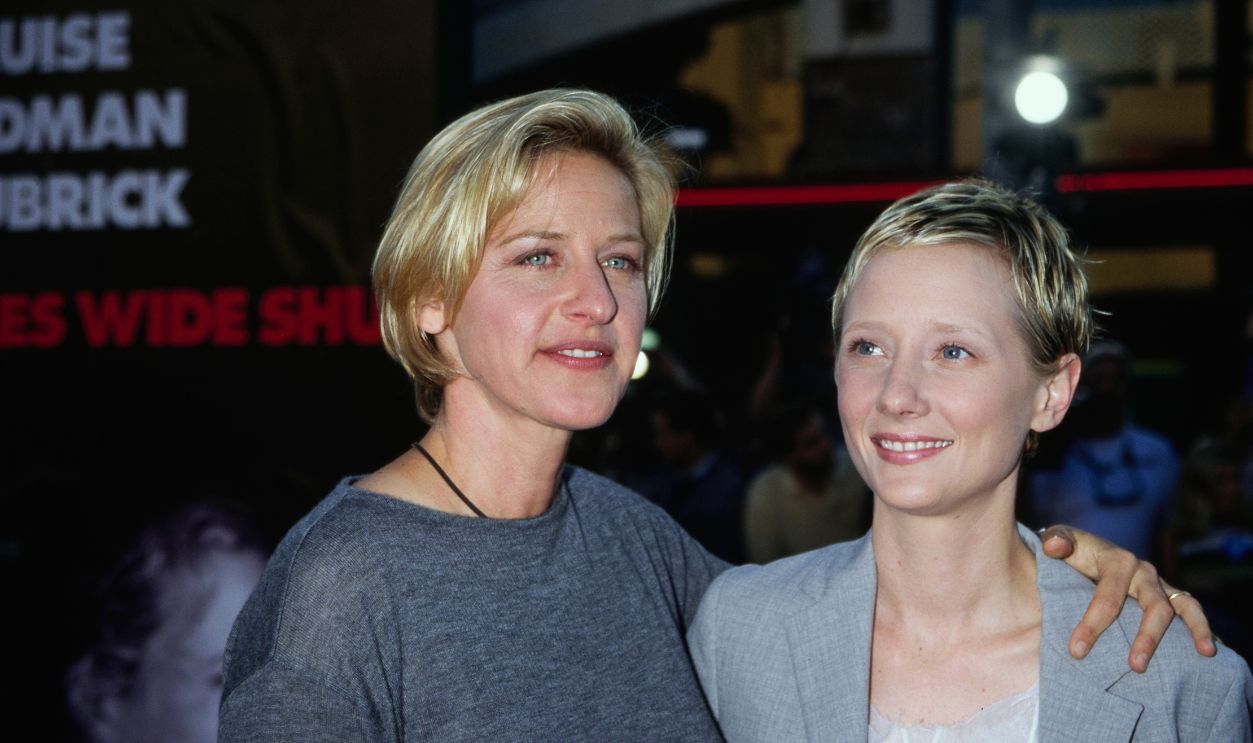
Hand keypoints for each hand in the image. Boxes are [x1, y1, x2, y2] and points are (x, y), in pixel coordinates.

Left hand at [1040, 524, 1216, 671]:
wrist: (1087, 550)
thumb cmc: (1071, 551)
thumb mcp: (1059, 540)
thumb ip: (1055, 540)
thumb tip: (1054, 546)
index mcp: (1118, 560)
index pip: (1108, 597)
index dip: (1093, 625)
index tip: (1077, 651)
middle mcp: (1144, 572)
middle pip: (1152, 606)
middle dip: (1146, 638)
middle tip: (1134, 667)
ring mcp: (1159, 585)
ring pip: (1180, 608)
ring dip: (1191, 632)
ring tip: (1203, 654)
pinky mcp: (1169, 597)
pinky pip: (1191, 611)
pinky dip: (1203, 628)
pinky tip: (1208, 651)